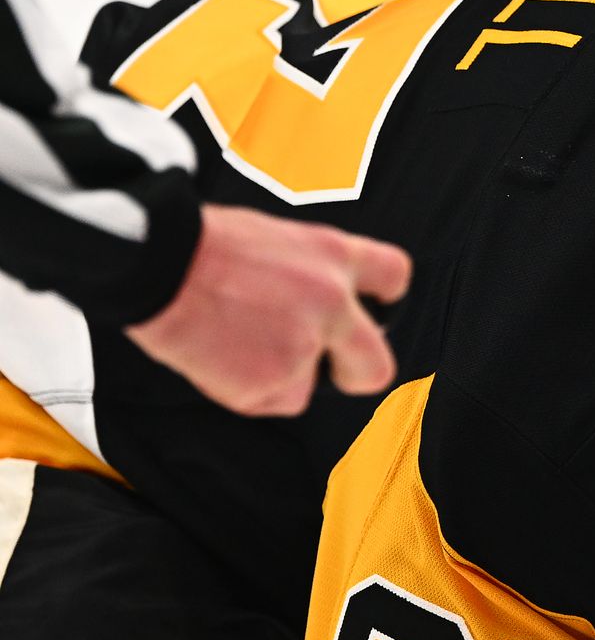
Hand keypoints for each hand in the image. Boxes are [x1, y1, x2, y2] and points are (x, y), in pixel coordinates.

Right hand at [126, 204, 411, 416]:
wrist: (155, 261)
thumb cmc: (199, 245)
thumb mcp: (273, 237)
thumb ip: (305, 273)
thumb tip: (308, 303)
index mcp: (333, 255)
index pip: (394, 276)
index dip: (384, 299)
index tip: (376, 309)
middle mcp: (332, 302)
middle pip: (376, 366)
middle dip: (355, 374)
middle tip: (330, 370)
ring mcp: (303, 346)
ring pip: (302, 387)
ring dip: (273, 376)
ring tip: (231, 340)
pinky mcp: (270, 382)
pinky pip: (264, 401)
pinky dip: (241, 389)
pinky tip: (216, 355)